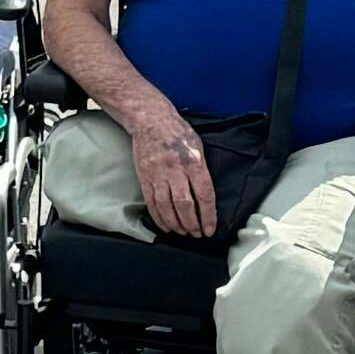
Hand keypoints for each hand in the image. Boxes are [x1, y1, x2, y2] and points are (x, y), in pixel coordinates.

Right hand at [124, 97, 217, 239]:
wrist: (150, 119)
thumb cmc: (177, 132)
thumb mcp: (198, 146)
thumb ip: (202, 170)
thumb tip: (206, 196)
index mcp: (194, 162)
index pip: (204, 194)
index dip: (208, 215)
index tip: (209, 229)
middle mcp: (176, 169)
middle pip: (184, 204)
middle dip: (192, 224)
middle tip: (196, 234)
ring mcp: (158, 174)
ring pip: (167, 206)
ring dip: (176, 224)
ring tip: (182, 232)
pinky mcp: (145, 177)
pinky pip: (152, 202)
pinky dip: (159, 217)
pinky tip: (165, 226)